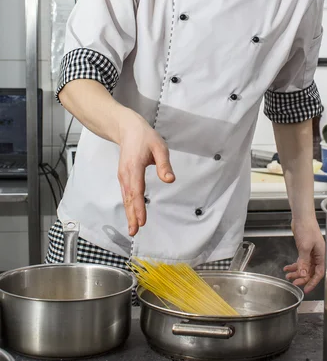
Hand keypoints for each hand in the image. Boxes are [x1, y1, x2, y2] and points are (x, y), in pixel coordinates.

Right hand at [117, 111, 174, 236]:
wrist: (127, 128)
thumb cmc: (144, 137)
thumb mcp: (159, 146)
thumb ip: (164, 164)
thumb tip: (169, 180)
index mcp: (134, 167)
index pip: (137, 191)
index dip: (138, 207)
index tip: (141, 221)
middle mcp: (126, 174)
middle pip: (129, 198)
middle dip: (131, 216)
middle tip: (134, 232)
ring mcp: (123, 176)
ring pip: (126, 198)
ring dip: (129, 213)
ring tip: (132, 229)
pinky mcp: (123, 176)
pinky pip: (125, 194)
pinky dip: (128, 205)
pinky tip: (131, 214)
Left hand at [284, 217, 324, 293]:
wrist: (302, 217)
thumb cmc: (307, 228)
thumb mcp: (305, 247)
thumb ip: (304, 261)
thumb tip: (303, 274)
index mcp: (321, 255)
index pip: (319, 273)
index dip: (313, 282)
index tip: (306, 289)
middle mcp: (317, 256)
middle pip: (311, 271)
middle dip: (302, 278)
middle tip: (294, 282)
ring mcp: (310, 253)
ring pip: (304, 267)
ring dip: (296, 272)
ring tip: (288, 275)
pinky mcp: (304, 250)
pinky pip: (300, 261)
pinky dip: (294, 265)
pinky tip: (287, 268)